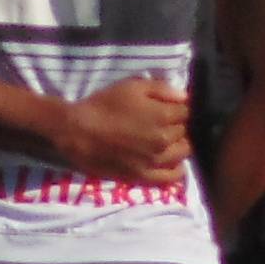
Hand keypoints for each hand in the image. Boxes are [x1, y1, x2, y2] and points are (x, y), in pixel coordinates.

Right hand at [52, 77, 190, 184]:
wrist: (77, 132)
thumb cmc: (103, 105)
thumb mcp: (132, 86)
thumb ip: (162, 90)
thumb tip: (185, 97)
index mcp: (163, 115)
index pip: (187, 111)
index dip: (178, 108)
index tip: (168, 107)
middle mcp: (164, 140)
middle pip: (184, 132)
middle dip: (177, 125)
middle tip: (163, 123)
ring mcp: (155, 161)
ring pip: (183, 153)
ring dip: (178, 145)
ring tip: (165, 141)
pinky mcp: (144, 176)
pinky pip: (171, 177)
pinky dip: (176, 169)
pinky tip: (171, 162)